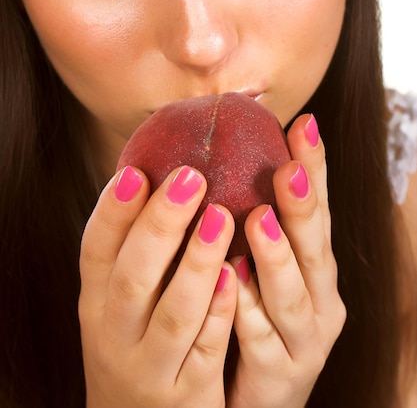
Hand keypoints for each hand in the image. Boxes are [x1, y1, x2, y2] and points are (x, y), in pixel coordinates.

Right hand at [79, 165, 236, 407]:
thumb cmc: (132, 344)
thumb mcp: (116, 306)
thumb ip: (132, 253)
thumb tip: (153, 177)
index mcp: (96, 304)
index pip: (94, 252)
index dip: (112, 212)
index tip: (135, 172)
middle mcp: (115, 335)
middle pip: (133, 276)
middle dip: (160, 225)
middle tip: (190, 177)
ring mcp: (151, 367)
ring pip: (175, 312)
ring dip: (197, 262)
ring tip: (220, 215)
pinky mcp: (188, 393)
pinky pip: (207, 349)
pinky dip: (219, 311)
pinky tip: (235, 274)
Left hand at [227, 114, 346, 407]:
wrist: (254, 399)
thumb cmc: (256, 317)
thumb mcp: (260, 265)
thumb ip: (251, 218)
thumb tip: (222, 153)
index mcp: (313, 266)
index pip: (316, 209)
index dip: (315, 167)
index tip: (303, 123)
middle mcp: (320, 299)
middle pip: (315, 248)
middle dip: (304, 207)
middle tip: (289, 168)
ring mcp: (306, 340)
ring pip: (293, 297)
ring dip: (277, 258)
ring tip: (259, 221)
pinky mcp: (282, 376)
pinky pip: (262, 343)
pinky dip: (249, 315)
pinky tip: (234, 287)